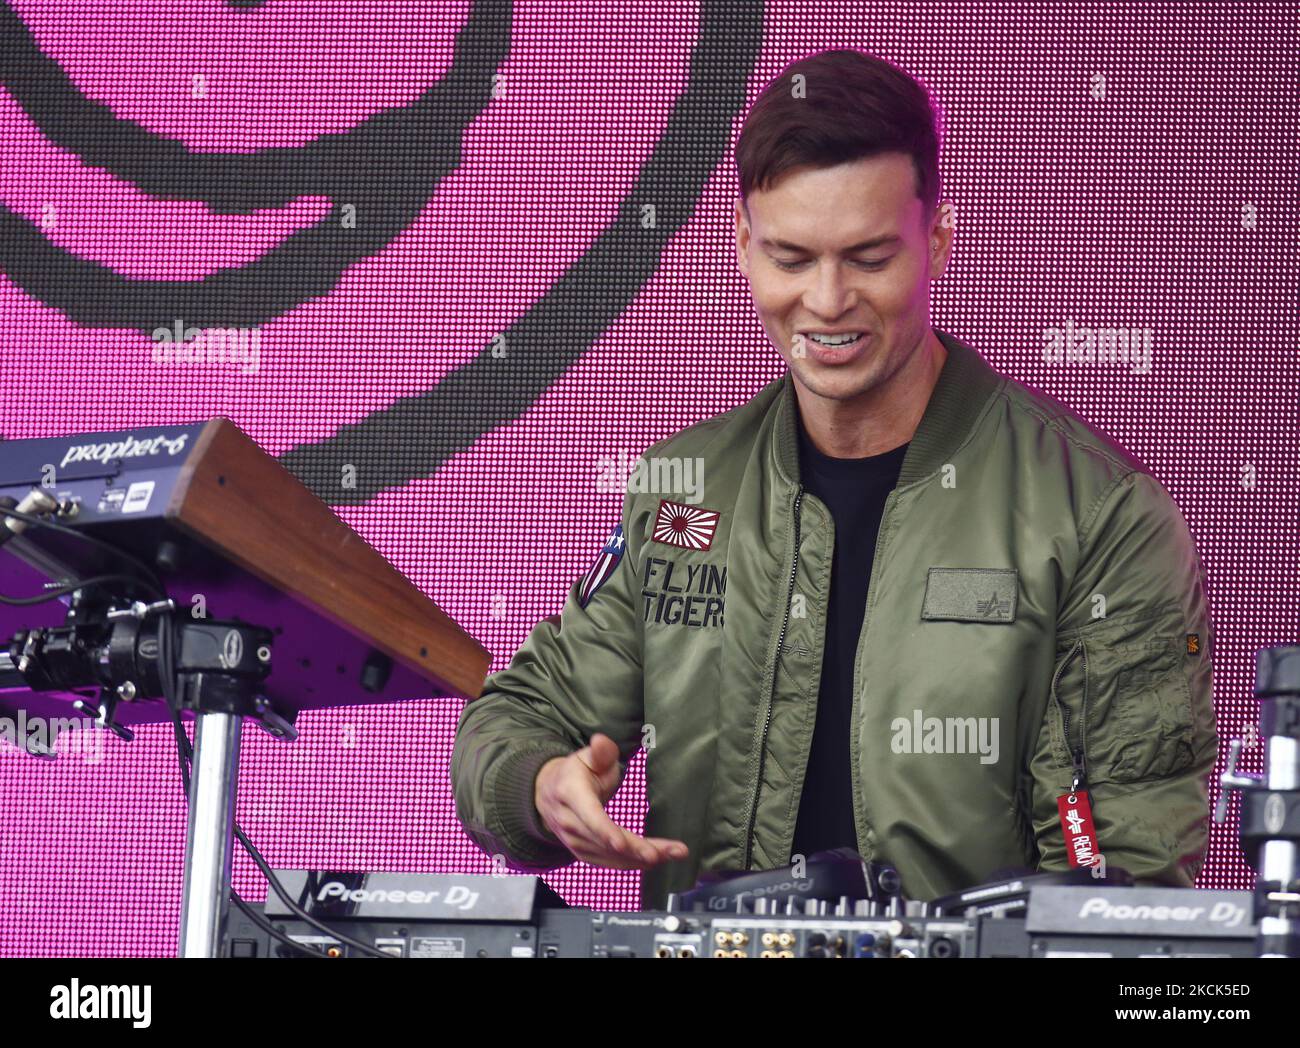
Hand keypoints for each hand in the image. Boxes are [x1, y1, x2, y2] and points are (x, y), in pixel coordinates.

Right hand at [533, 732, 688, 868]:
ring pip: (609, 855)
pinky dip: (632, 863)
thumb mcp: (586, 757)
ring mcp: (574, 841)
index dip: (605, 831)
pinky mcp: (583, 853)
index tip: (622, 843)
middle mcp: (569, 822)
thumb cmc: (575, 773)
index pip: (589, 816)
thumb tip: (602, 741)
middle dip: (636, 848)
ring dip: (641, 858)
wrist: (549, 794)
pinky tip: (654, 860)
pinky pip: (608, 862)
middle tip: (666, 852)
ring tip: (672, 854)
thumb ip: (600, 751)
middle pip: (605, 841)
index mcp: (570, 794)